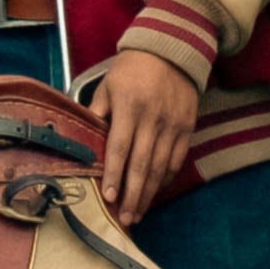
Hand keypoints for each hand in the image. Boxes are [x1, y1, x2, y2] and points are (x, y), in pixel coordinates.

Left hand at [93, 48, 198, 223]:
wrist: (171, 50)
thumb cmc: (132, 69)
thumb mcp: (107, 85)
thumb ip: (96, 113)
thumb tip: (82, 141)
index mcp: (129, 107)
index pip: (119, 148)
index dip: (114, 174)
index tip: (109, 196)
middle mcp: (152, 119)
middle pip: (141, 164)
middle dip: (133, 195)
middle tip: (125, 218)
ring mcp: (173, 124)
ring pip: (161, 167)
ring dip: (149, 193)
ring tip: (138, 213)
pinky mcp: (187, 127)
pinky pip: (176, 159)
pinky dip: (165, 178)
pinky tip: (155, 192)